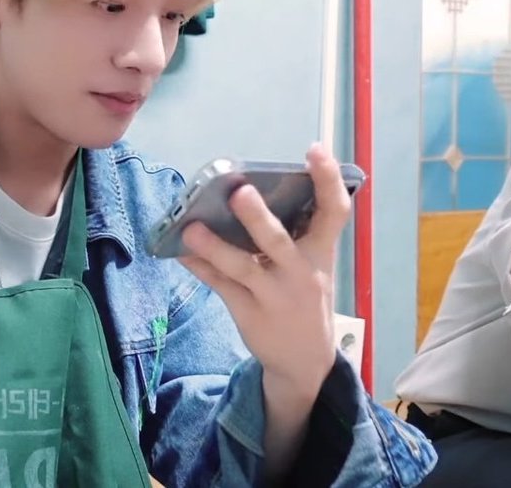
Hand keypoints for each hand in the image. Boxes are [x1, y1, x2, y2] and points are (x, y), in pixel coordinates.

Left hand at [178, 143, 349, 396]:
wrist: (305, 361)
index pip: (333, 213)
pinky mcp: (248, 313)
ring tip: (190, 227)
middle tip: (240, 191)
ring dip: (214, 247)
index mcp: (321, 254)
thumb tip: (255, 188)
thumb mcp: (311, 266)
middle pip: (278, 242)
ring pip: (242, 268)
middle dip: (258, 218)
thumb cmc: (303, 296)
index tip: (315, 150)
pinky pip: (219, 286)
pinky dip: (199, 267)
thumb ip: (294, 234)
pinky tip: (178, 251)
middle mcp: (300, 274)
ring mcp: (273, 296)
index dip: (326, 180)